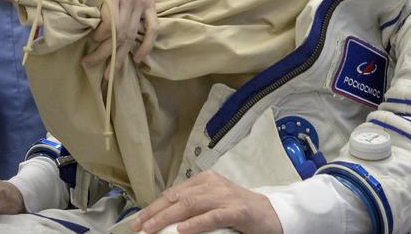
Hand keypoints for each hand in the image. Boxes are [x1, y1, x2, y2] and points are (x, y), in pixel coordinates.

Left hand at [75, 0, 156, 77]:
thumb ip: (67, 0)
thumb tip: (47, 21)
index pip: (108, 25)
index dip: (99, 38)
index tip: (88, 42)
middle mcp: (128, 0)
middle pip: (119, 34)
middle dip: (105, 54)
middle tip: (91, 66)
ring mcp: (140, 2)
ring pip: (133, 35)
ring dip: (121, 55)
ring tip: (111, 73)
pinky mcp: (148, 2)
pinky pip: (152, 27)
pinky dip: (146, 45)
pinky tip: (138, 59)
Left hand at [132, 170, 281, 233]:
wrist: (272, 214)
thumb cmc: (240, 212)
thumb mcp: (213, 205)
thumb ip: (194, 207)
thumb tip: (167, 219)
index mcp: (205, 181)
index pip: (173, 193)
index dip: (154, 206)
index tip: (138, 220)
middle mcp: (213, 185)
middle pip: (177, 198)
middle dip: (154, 212)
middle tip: (138, 226)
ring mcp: (225, 197)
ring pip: (190, 205)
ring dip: (168, 218)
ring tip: (152, 229)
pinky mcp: (236, 211)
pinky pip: (212, 216)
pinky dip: (195, 224)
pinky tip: (182, 230)